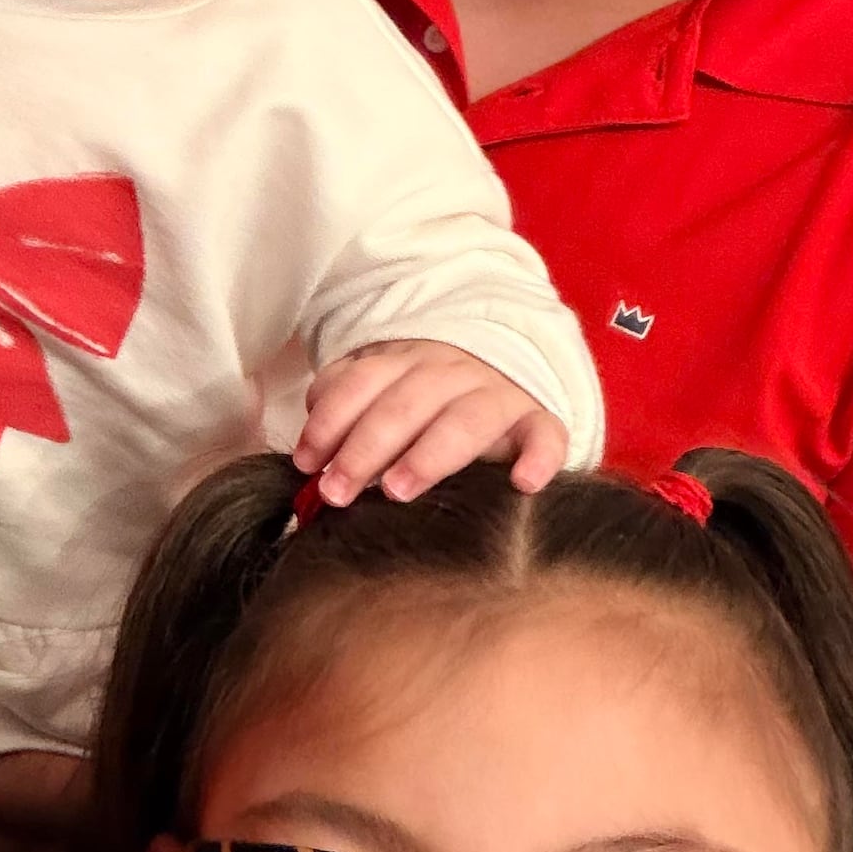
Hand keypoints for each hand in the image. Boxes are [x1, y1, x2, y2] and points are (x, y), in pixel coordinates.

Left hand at [294, 339, 567, 505]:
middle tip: (337, 491)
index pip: (362, 382)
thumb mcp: (383, 386)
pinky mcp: (539, 421)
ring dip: (429, 454)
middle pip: (405, 405)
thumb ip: (344, 404)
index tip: (307, 462)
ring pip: (465, 420)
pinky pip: (545, 435)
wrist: (509, 365)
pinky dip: (539, 457)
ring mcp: (499, 394)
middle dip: (365, 447)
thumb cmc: (428, 396)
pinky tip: (522, 483)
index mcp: (406, 360)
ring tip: (397, 489)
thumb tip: (310, 446)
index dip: (330, 421)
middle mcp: (452, 371)